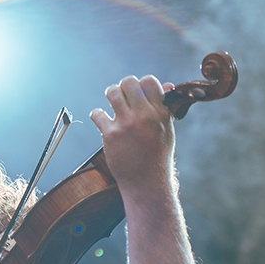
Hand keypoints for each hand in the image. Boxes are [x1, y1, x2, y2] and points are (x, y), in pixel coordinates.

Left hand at [89, 75, 177, 193]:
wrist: (147, 182)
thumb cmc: (158, 156)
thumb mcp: (167, 130)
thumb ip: (165, 107)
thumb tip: (166, 86)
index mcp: (160, 113)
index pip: (149, 80)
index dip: (142, 84)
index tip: (139, 93)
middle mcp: (143, 116)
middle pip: (129, 82)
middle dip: (124, 86)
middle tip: (124, 96)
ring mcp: (126, 125)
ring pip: (112, 92)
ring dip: (111, 95)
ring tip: (113, 103)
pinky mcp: (110, 135)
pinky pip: (97, 113)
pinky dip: (97, 115)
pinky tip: (103, 120)